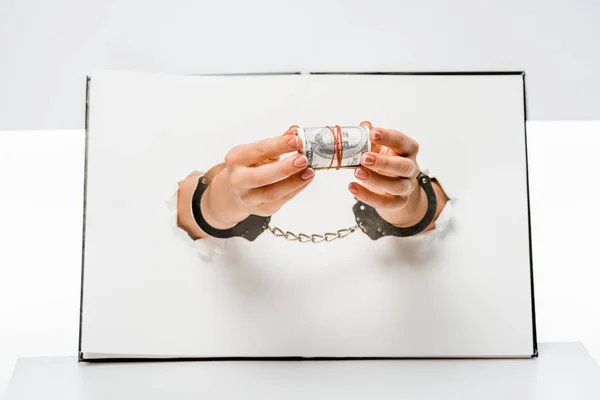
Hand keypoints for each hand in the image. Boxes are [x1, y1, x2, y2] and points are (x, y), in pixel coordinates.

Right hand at [177, 126, 314, 238]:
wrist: (237, 191)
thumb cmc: (251, 166)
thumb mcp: (259, 151)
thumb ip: (277, 142)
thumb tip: (295, 130)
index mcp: (236, 159)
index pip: (258, 151)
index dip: (279, 145)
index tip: (297, 140)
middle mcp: (238, 179)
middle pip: (261, 176)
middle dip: (285, 168)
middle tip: (303, 159)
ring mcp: (248, 197)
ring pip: (272, 192)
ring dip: (293, 181)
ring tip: (309, 171)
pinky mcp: (262, 209)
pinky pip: (281, 200)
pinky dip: (296, 189)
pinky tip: (306, 179)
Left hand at [348, 122, 445, 229]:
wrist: (394, 187)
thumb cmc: (385, 160)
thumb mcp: (379, 148)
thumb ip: (371, 138)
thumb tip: (364, 125)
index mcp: (408, 150)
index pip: (402, 141)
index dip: (388, 137)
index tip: (372, 133)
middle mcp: (411, 168)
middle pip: (403, 166)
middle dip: (383, 162)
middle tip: (364, 158)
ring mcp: (407, 186)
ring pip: (397, 186)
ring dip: (375, 180)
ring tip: (356, 173)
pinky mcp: (399, 202)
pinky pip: (386, 202)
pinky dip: (368, 196)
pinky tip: (353, 188)